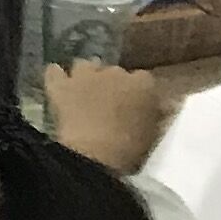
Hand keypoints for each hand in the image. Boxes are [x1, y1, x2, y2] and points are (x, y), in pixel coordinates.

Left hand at [41, 61, 167, 173]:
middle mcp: (115, 71)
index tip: (134, 104)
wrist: (95, 154)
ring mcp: (85, 74)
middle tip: (108, 103)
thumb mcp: (154, 132)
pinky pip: (54, 71)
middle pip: (113, 71)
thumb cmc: (131, 147)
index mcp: (144, 84)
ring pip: (85, 66)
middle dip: (111, 84)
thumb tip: (166, 104)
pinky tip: (58, 86)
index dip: (137, 91)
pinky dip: (57, 77)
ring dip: (85, 77)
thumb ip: (159, 113)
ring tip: (83, 93)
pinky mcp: (61, 83)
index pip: (144, 79)